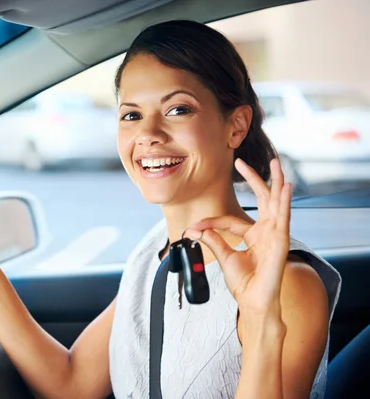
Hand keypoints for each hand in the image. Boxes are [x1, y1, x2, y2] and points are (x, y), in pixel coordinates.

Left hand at [186, 158, 291, 316]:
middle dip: (256, 179)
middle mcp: (267, 232)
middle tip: (243, 162)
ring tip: (277, 164)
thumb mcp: (224, 256)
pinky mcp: (282, 242)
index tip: (194, 228)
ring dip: (276, 181)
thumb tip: (195, 228)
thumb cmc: (244, 283)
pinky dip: (284, 201)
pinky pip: (284, 217)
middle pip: (263, 200)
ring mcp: (276, 235)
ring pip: (277, 203)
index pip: (231, 220)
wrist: (253, 302)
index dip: (211, 222)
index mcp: (254, 236)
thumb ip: (213, 240)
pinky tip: (285, 187)